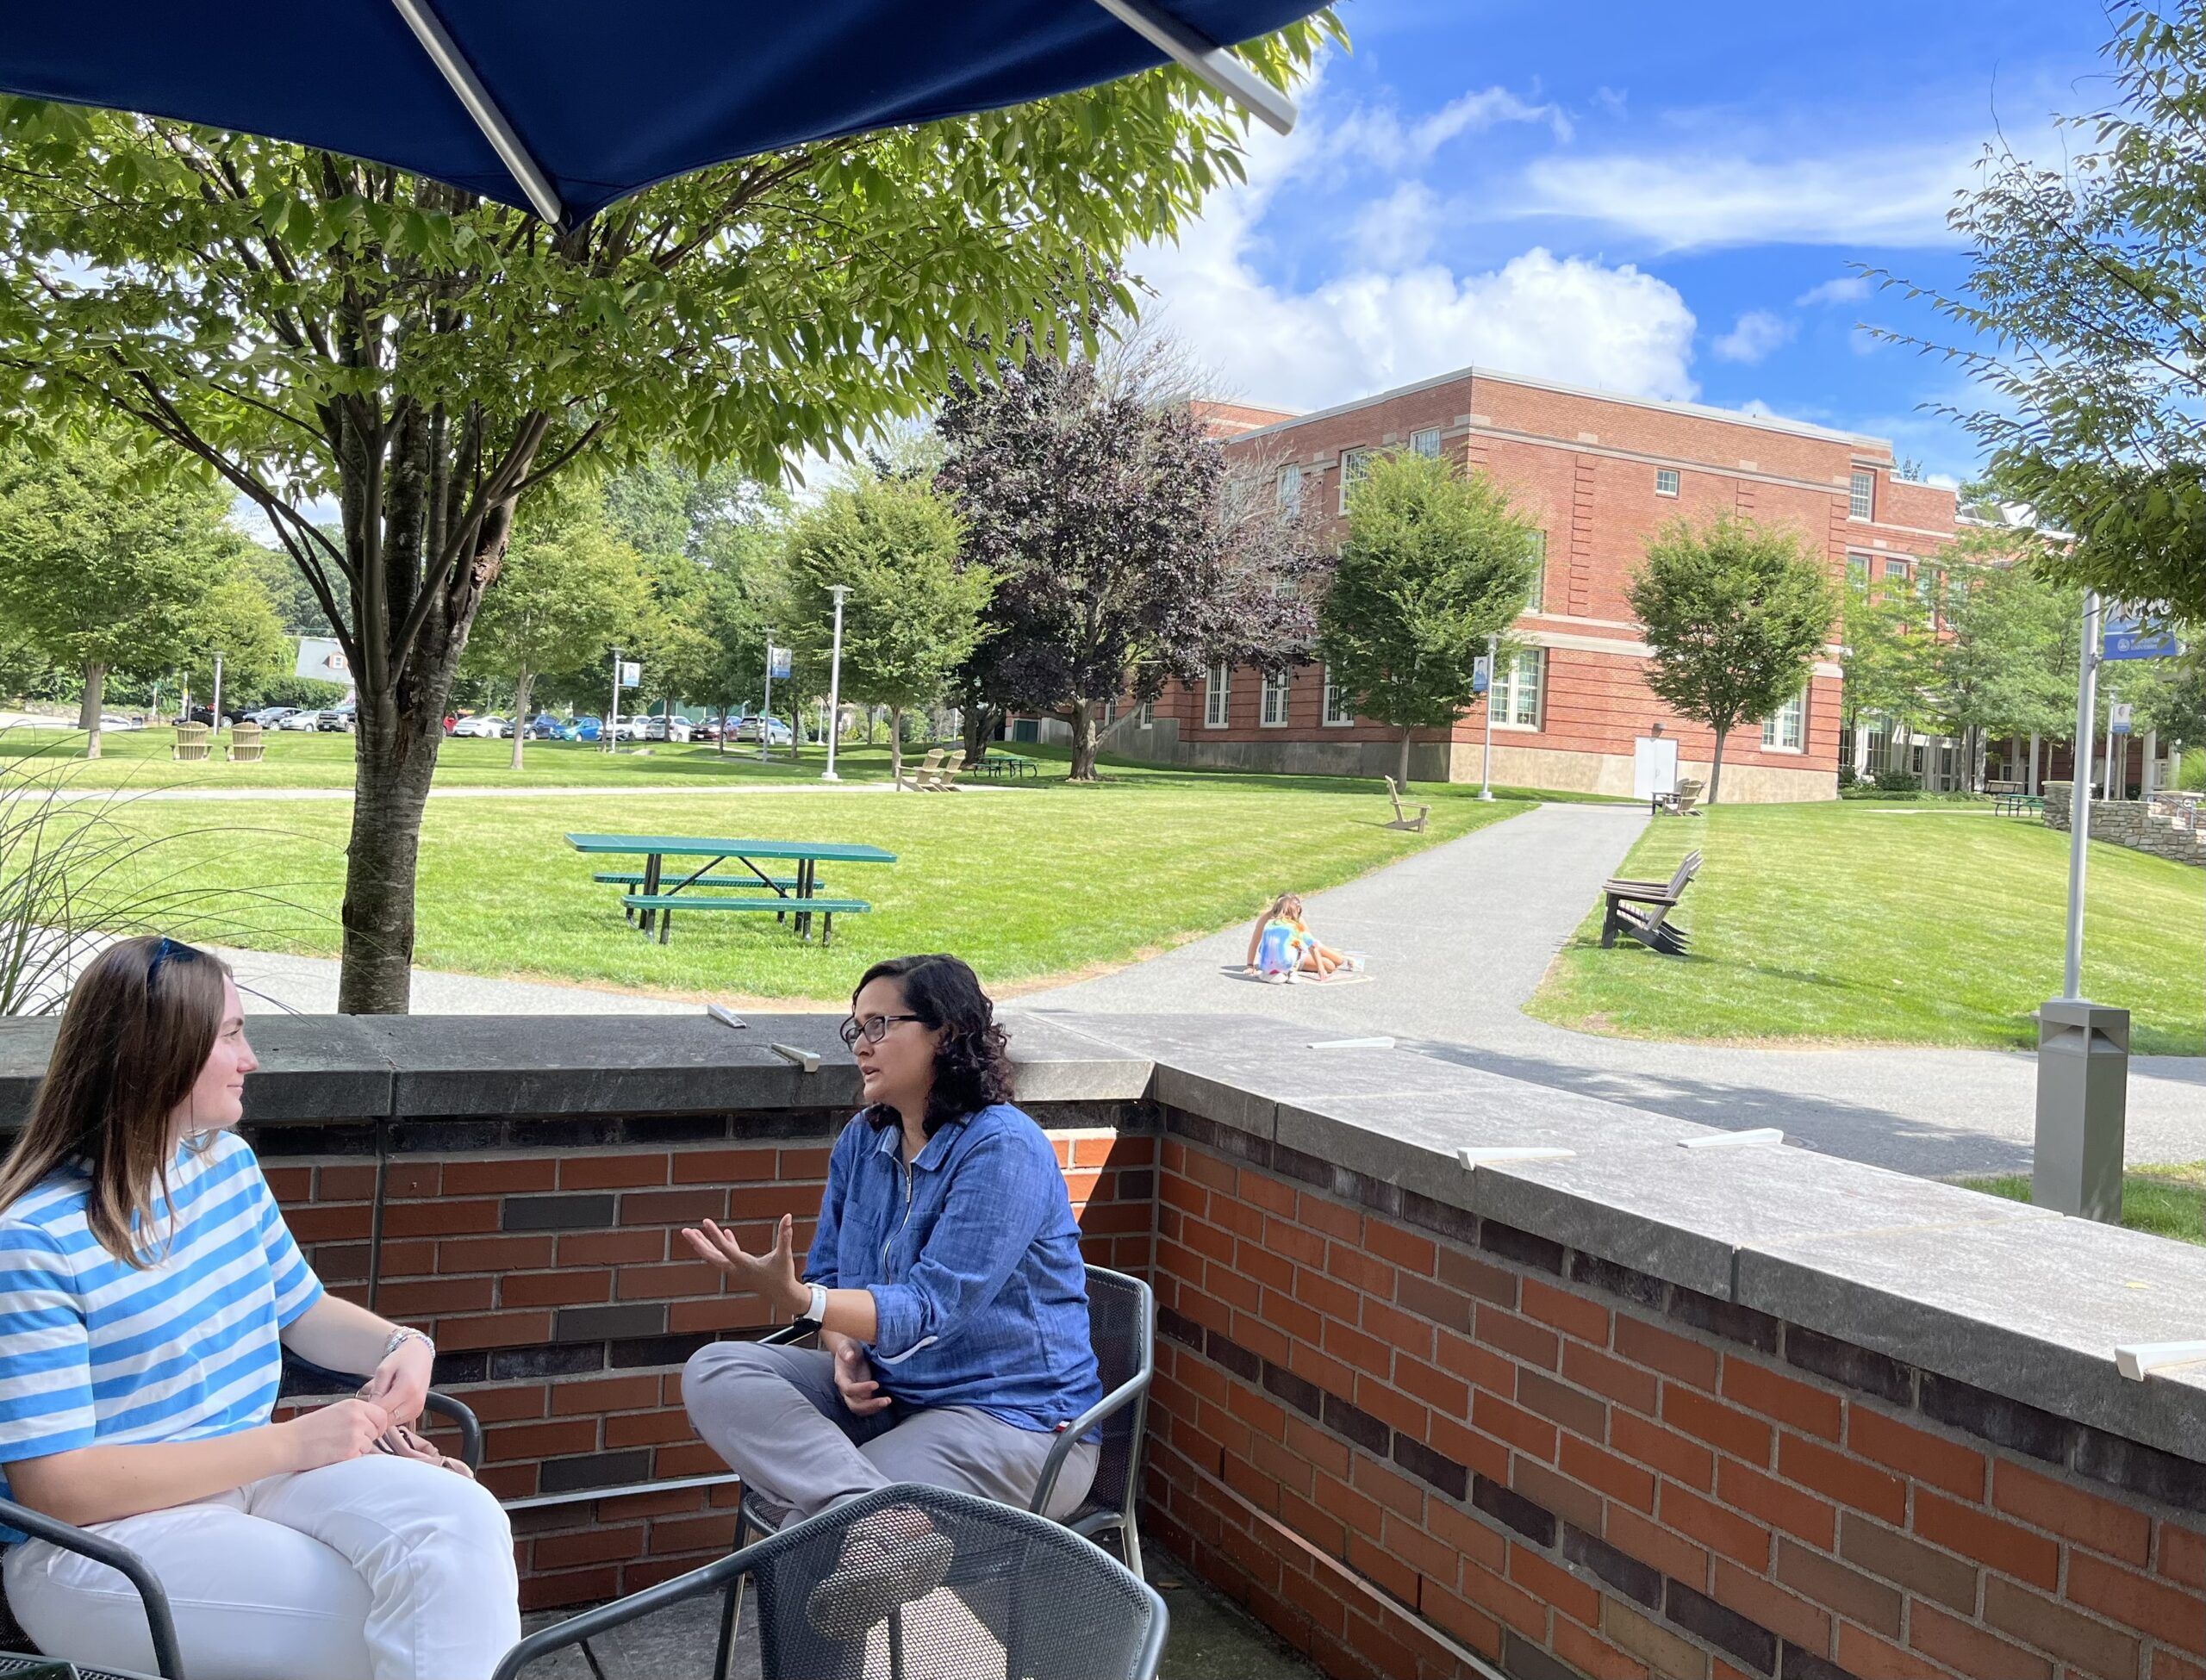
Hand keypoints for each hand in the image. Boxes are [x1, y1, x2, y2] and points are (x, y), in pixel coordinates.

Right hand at [278, 1397, 391, 1471]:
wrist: (289, 1443)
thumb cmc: (308, 1429)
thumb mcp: (335, 1412)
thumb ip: (355, 1415)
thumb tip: (372, 1423)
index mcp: (354, 1405)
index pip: (381, 1415)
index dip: (377, 1425)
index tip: (370, 1431)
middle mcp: (358, 1417)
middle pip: (377, 1431)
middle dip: (367, 1438)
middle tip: (348, 1441)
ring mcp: (355, 1434)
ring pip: (369, 1445)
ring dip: (357, 1449)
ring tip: (336, 1447)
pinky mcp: (350, 1451)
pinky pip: (360, 1457)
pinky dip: (350, 1459)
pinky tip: (334, 1454)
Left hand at [357, 1336, 433, 1425]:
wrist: (421, 1356)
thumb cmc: (402, 1360)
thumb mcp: (384, 1370)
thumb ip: (376, 1390)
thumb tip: (369, 1408)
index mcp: (407, 1388)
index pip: (382, 1409)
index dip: (370, 1409)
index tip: (362, 1404)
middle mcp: (416, 1401)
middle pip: (388, 1419)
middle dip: (376, 1414)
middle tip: (370, 1401)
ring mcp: (418, 1408)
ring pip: (392, 1422)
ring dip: (383, 1415)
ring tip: (381, 1400)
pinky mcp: (417, 1412)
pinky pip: (399, 1420)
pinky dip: (391, 1415)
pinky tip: (389, 1403)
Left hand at [683, 1213, 804, 1313]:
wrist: (782, 1295)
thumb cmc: (783, 1275)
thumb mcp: (784, 1255)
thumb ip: (785, 1236)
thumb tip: (789, 1216)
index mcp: (744, 1265)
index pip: (725, 1249)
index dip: (714, 1235)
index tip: (705, 1222)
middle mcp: (736, 1269)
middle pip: (712, 1256)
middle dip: (698, 1243)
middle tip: (685, 1231)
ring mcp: (737, 1270)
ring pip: (716, 1257)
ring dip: (705, 1244)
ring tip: (694, 1232)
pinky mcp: (741, 1269)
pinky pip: (728, 1256)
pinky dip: (725, 1244)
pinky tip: (726, 1233)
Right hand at [832, 1340, 891, 1416]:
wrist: (850, 1351)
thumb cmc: (848, 1347)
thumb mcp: (845, 1344)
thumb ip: (845, 1350)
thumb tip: (849, 1356)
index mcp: (841, 1378)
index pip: (849, 1389)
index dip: (861, 1389)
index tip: (876, 1384)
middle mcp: (846, 1389)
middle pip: (854, 1405)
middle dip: (870, 1405)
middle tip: (886, 1400)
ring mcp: (855, 1394)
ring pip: (861, 1409)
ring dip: (874, 1408)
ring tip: (888, 1401)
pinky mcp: (862, 1394)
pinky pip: (867, 1406)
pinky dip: (876, 1406)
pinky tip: (887, 1401)